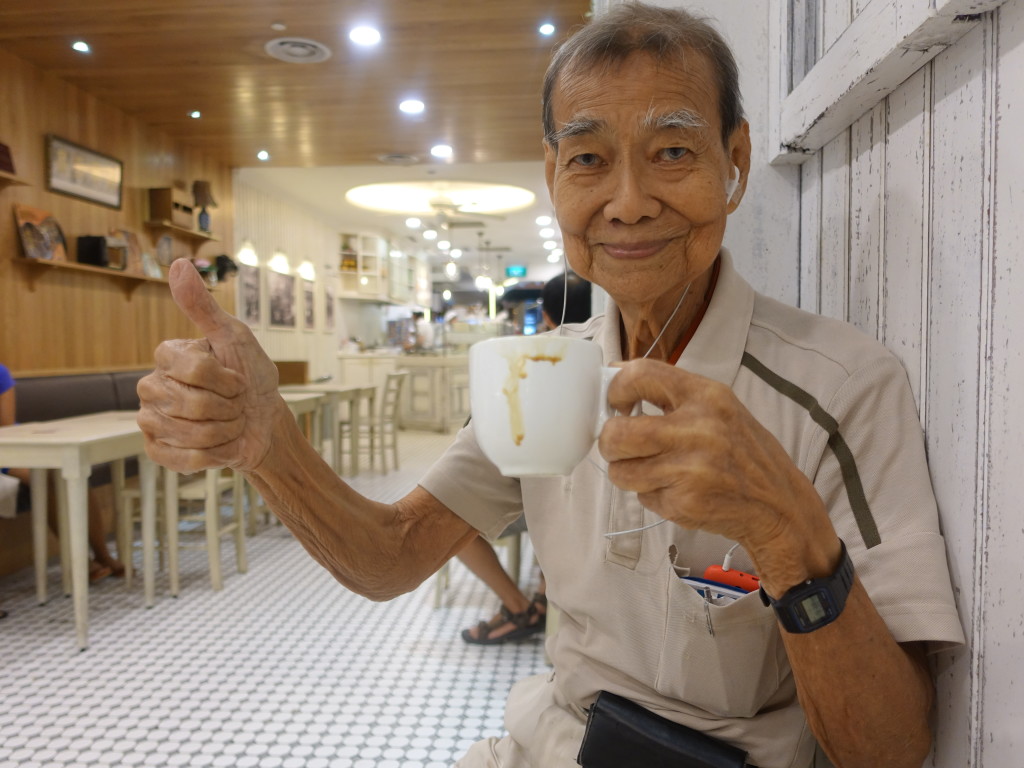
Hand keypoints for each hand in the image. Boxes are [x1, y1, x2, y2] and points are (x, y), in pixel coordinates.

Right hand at [137, 259, 282, 473]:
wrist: (264, 422)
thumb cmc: (252, 376)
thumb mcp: (236, 337)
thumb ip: (204, 307)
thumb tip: (178, 264)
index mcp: (167, 357)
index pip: (193, 368)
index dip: (226, 378)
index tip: (237, 377)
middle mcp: (151, 386)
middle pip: (191, 404)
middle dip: (228, 407)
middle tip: (235, 404)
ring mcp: (151, 420)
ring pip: (189, 433)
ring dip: (224, 431)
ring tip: (228, 423)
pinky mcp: (158, 451)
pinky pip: (183, 458)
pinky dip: (212, 455)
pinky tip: (219, 445)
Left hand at [598, 358, 837, 587]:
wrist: (778, 504)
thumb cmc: (742, 452)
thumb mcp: (719, 408)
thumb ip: (671, 393)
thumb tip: (614, 378)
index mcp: (706, 396)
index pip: (640, 375)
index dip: (615, 389)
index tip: (615, 403)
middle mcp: (698, 429)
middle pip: (616, 433)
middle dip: (610, 442)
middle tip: (622, 446)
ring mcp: (690, 468)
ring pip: (621, 471)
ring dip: (628, 473)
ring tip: (653, 471)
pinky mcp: (685, 502)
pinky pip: (642, 496)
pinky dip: (652, 495)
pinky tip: (678, 490)